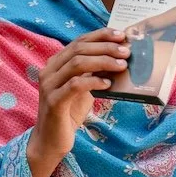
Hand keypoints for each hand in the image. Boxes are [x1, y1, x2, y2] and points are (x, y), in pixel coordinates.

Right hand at [26, 28, 129, 176]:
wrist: (50, 141)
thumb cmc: (69, 113)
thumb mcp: (83, 89)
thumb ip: (93, 73)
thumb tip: (118, 59)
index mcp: (56, 63)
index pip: (79, 41)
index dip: (100, 35)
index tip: (121, 35)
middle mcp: (49, 70)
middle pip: (79, 49)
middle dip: (105, 47)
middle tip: (126, 51)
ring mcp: (49, 85)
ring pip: (77, 63)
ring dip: (103, 61)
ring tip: (121, 65)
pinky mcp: (53, 101)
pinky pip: (75, 85)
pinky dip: (94, 81)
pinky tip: (108, 84)